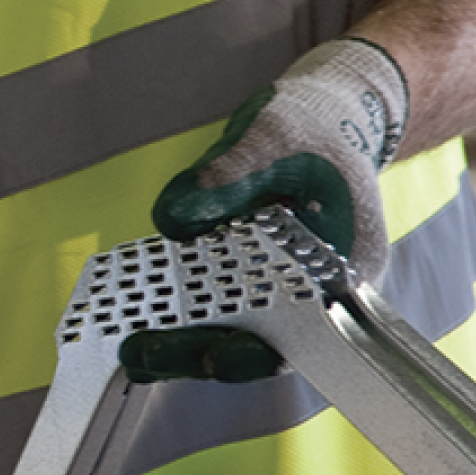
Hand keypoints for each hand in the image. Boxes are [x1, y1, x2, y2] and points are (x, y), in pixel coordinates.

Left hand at [137, 36, 410, 381]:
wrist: (325, 116)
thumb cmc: (313, 126)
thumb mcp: (272, 138)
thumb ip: (228, 174)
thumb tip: (173, 216)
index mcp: (347, 266)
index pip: (305, 330)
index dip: (258, 351)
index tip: (212, 359)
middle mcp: (318, 289)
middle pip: (260, 340)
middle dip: (197, 352)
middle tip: (140, 353)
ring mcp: (283, 284)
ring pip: (234, 328)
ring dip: (182, 339)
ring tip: (128, 347)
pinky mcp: (251, 274)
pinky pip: (217, 302)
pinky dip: (180, 308)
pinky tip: (133, 312)